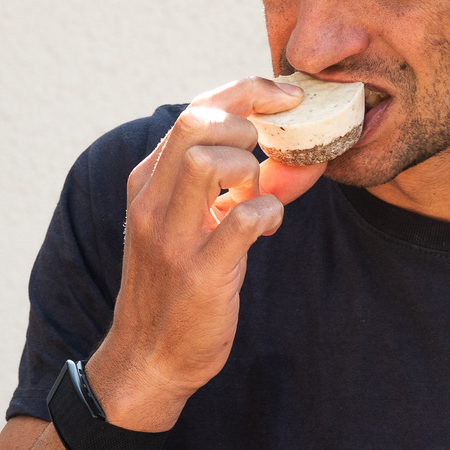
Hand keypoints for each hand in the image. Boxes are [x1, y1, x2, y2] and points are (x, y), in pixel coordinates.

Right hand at [90, 77, 325, 429]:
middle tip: (265, 160)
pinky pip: (245, 219)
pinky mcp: (201, 274)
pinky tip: (268, 229)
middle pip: (196, 121)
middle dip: (248, 125)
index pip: (194, 110)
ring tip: (256, 201)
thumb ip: (237, 187)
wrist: (149, 357)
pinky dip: (269, 214)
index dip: (248, 92)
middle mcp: (152, 202)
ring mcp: (173, 238)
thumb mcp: (194, 225)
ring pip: (212, 161)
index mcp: (149, 182)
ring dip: (253, 173)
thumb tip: (300, 160)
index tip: (287, 95)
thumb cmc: (180, 286)